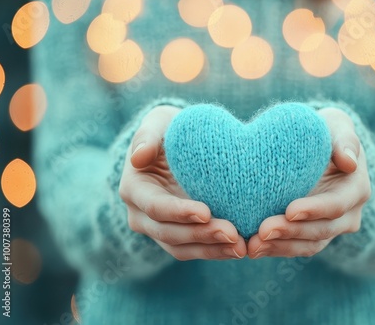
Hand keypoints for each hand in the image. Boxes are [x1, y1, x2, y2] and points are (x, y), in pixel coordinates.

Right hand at [119, 105, 246, 259]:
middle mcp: (141, 215)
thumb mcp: (157, 123)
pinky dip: (216, 251)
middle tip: (233, 234)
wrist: (177, 147)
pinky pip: (195, 250)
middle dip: (201, 235)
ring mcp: (159, 229)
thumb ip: (147, 135)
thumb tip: (139, 157)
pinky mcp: (179, 236)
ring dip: (212, 250)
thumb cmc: (168, 130)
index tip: (206, 212)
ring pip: (182, 248)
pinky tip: (239, 248)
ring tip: (241, 247)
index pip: (155, 207)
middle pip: (169, 233)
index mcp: (134, 189)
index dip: (179, 212)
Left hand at [248, 108, 370, 258]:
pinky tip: (253, 248)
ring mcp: (330, 228)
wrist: (316, 148)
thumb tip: (349, 162)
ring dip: (279, 247)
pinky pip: (294, 247)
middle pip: (321, 230)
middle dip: (291, 232)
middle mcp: (348, 214)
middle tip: (262, 231)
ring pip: (307, 245)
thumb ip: (345, 141)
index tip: (289, 210)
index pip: (337, 205)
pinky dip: (274, 249)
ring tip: (252, 246)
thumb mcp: (338, 126)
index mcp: (356, 189)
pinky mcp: (310, 235)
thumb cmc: (326, 132)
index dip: (315, 210)